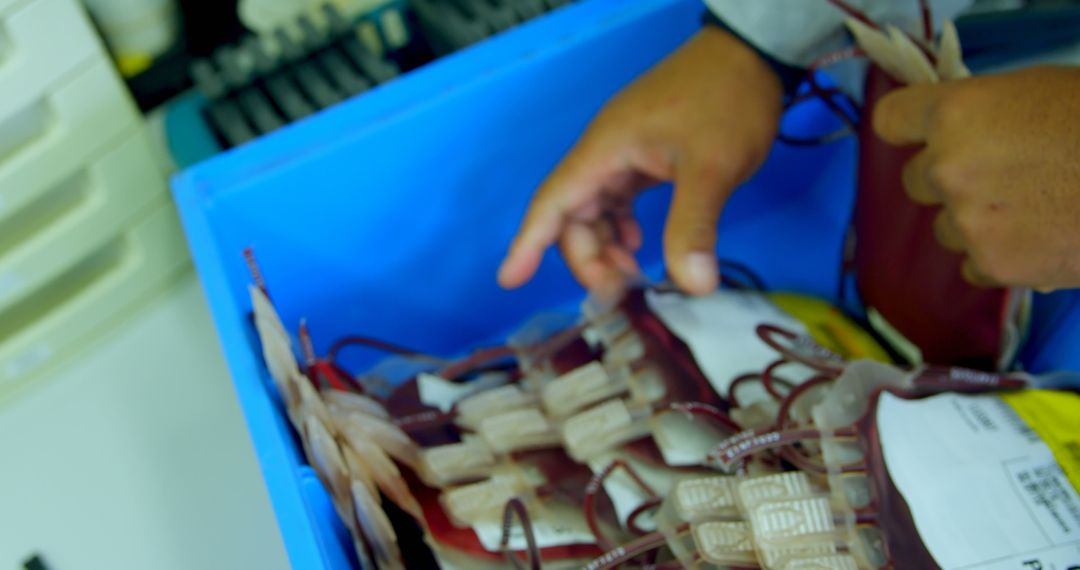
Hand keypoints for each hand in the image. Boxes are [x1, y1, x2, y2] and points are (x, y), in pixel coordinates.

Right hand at [496, 27, 782, 296]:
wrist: (748, 55)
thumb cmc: (725, 100)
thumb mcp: (712, 166)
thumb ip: (693, 226)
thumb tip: (693, 286)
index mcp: (605, 151)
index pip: (553, 203)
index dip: (528, 243)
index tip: (509, 280)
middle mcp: (604, 154)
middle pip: (573, 216)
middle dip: (587, 258)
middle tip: (618, 293)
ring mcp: (623, 155)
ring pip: (595, 212)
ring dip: (606, 247)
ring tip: (634, 276)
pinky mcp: (643, 158)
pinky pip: (618, 201)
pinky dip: (623, 229)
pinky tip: (642, 246)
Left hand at [874, 66, 1079, 289]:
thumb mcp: (1035, 92)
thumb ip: (981, 114)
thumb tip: (954, 133)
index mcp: (955, 114)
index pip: (891, 120)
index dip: (907, 128)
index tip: (916, 135)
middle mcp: (947, 168)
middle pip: (915, 179)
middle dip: (947, 178)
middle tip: (997, 175)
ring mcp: (966, 221)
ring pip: (945, 226)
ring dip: (974, 220)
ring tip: (1032, 208)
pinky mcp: (992, 265)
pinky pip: (973, 263)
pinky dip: (999, 255)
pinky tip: (1040, 237)